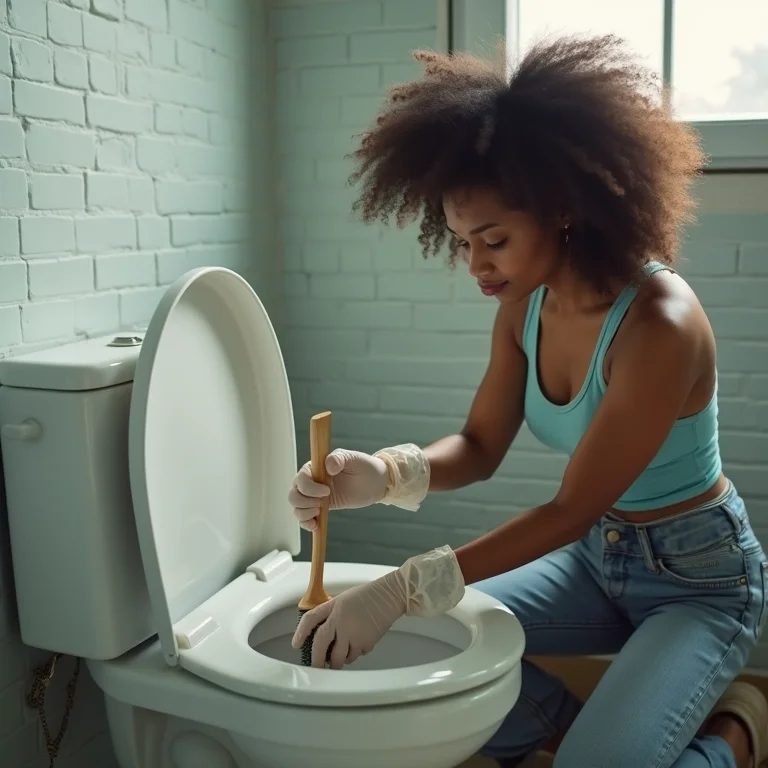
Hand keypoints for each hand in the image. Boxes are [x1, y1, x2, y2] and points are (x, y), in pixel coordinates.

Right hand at [288, 449, 388, 530]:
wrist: (376, 483)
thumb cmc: (365, 467)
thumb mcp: (355, 459)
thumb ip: (340, 459)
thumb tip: (328, 465)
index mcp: (317, 467)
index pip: (301, 478)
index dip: (310, 487)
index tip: (327, 491)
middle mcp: (312, 481)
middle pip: (294, 494)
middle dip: (305, 502)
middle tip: (323, 503)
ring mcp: (315, 495)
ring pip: (296, 506)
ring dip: (304, 513)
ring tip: (320, 512)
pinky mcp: (321, 507)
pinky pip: (304, 517)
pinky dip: (305, 523)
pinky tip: (315, 525)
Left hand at [292, 546, 464, 668]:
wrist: (390, 596)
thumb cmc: (368, 595)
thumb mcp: (344, 599)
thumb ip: (332, 613)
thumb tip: (323, 632)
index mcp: (334, 607)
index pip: (310, 620)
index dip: (300, 633)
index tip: (296, 644)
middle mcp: (340, 621)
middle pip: (321, 646)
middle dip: (317, 660)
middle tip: (317, 666)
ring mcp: (353, 634)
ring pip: (339, 657)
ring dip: (338, 660)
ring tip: (340, 658)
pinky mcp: (365, 643)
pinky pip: (356, 655)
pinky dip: (355, 654)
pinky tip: (359, 644)